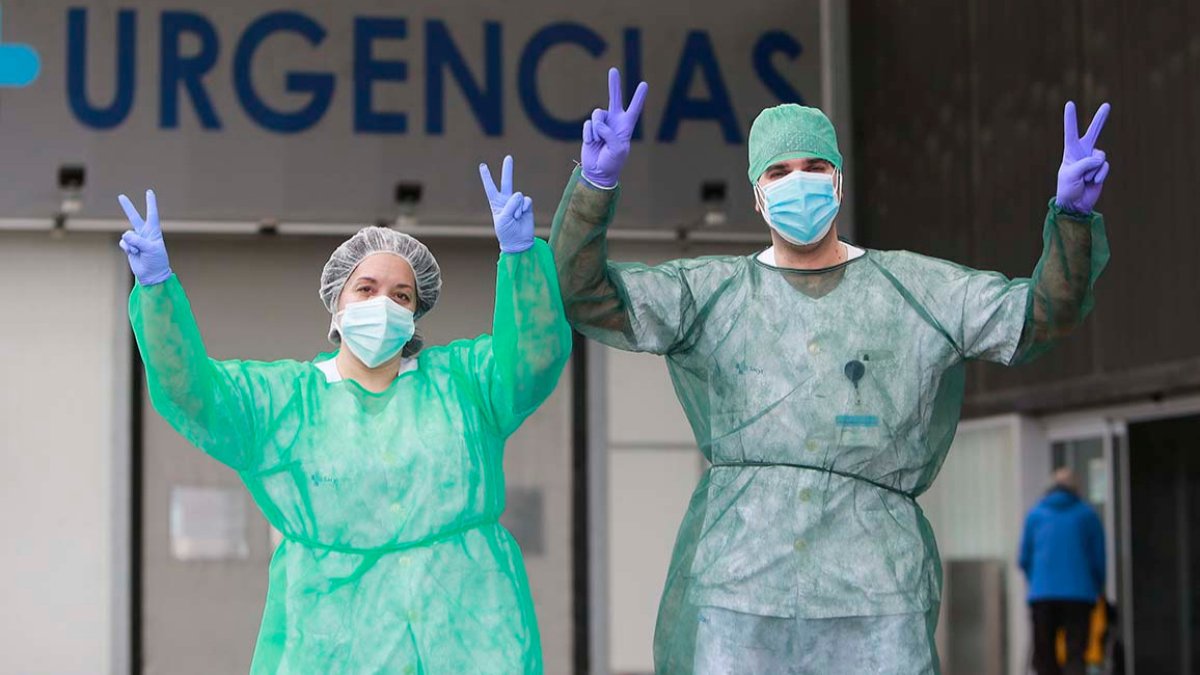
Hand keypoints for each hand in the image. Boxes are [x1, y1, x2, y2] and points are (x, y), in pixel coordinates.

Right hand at [117, 189, 171, 284]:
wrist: (152, 274)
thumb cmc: (157, 261)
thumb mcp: (151, 249)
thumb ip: (138, 241)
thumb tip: (125, 235)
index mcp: (154, 231)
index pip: (152, 214)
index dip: (151, 203)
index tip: (149, 192)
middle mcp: (144, 233)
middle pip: (134, 217)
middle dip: (127, 207)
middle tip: (121, 196)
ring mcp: (136, 240)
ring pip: (127, 235)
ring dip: (131, 244)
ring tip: (138, 252)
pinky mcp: (129, 247)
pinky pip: (123, 242)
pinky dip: (127, 248)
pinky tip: (133, 253)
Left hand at [480, 155, 534, 253]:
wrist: (518, 241)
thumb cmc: (506, 232)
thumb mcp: (503, 218)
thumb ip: (510, 204)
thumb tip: (519, 195)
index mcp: (496, 203)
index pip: (490, 188)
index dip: (487, 177)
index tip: (483, 166)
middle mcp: (507, 200)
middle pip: (506, 182)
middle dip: (508, 170)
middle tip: (508, 157)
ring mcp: (517, 203)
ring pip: (518, 196)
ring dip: (517, 208)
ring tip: (515, 218)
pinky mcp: (527, 206)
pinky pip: (526, 200)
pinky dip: (524, 208)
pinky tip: (522, 216)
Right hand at [581, 67, 647, 187]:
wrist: (598, 172)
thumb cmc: (612, 162)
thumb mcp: (618, 150)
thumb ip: (610, 134)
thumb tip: (599, 123)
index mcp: (626, 126)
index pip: (634, 109)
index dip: (639, 97)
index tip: (644, 84)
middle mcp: (614, 122)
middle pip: (615, 99)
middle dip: (614, 85)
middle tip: (613, 70)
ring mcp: (601, 124)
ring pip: (597, 115)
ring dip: (596, 129)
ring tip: (598, 141)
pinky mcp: (590, 128)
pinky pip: (588, 125)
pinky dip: (589, 135)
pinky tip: (592, 143)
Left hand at [1056, 101, 1110, 213]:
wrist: (1076, 204)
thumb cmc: (1067, 188)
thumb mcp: (1071, 174)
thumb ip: (1085, 162)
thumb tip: (1099, 158)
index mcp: (1070, 152)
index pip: (1070, 132)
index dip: (1070, 118)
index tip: (1070, 103)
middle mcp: (1083, 152)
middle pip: (1094, 132)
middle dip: (1100, 119)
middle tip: (1107, 104)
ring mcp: (1094, 160)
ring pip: (1100, 157)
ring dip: (1092, 170)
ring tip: (1084, 179)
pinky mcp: (1102, 169)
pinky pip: (1104, 167)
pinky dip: (1099, 175)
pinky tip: (1092, 182)